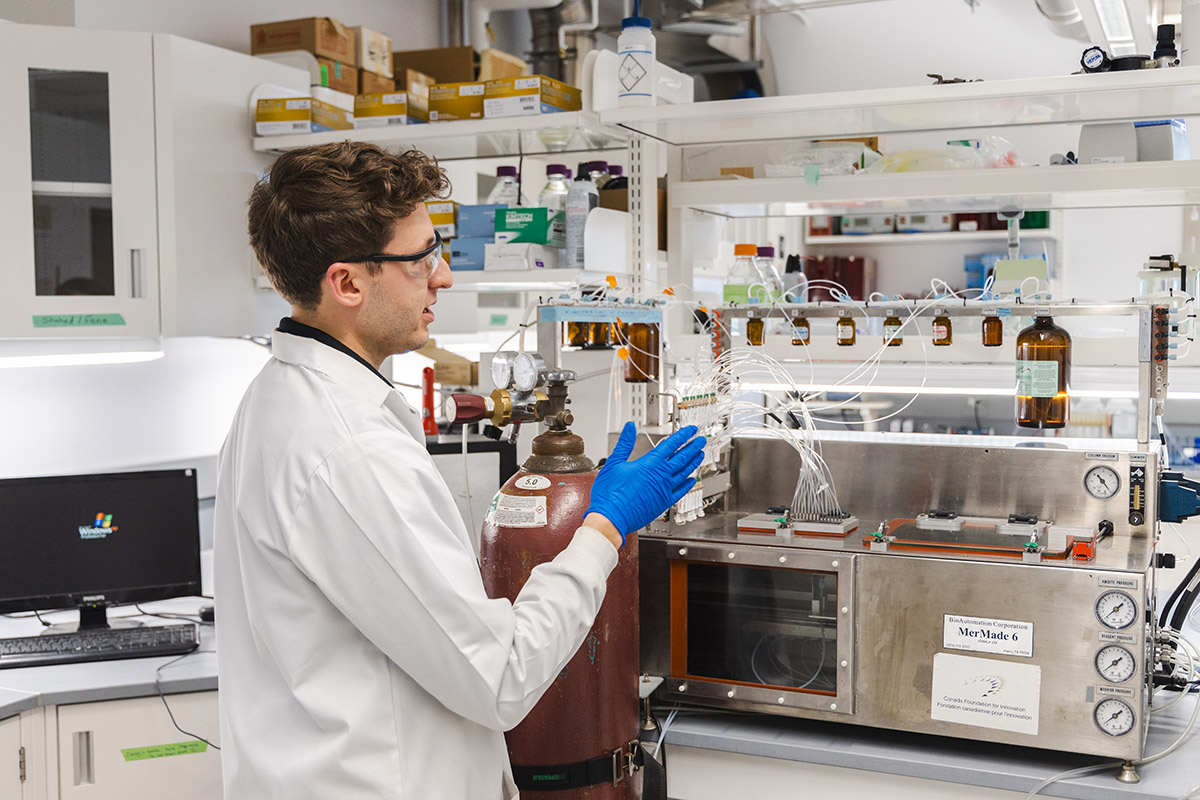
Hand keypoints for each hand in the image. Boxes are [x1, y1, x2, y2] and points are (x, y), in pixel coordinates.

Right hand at [586, 422, 705, 543]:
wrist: (611, 517)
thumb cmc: (610, 493)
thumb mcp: (613, 462)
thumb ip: (624, 443)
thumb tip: (629, 428)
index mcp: (650, 463)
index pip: (672, 445)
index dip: (683, 435)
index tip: (691, 430)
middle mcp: (661, 475)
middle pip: (682, 457)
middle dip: (693, 447)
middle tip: (701, 440)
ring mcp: (665, 490)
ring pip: (684, 473)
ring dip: (693, 463)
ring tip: (700, 455)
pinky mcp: (664, 503)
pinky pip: (681, 492)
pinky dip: (688, 485)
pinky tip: (691, 480)